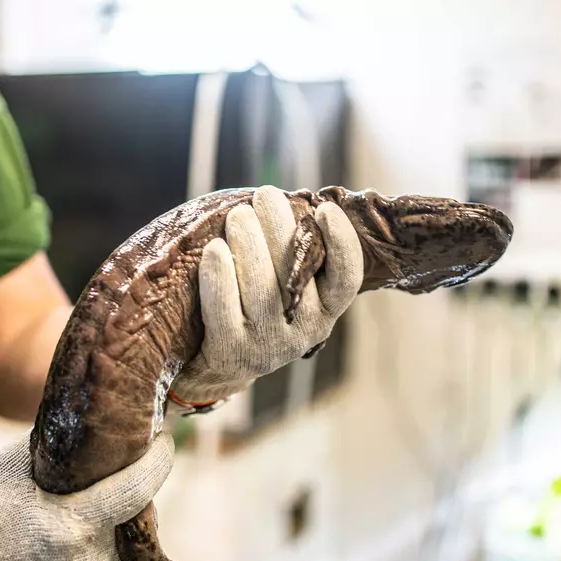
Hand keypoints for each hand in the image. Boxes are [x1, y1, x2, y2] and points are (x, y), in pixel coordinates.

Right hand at [0, 430, 174, 560]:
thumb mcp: (13, 468)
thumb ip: (58, 447)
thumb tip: (91, 418)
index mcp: (74, 523)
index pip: (138, 489)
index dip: (158, 462)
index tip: (164, 442)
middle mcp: (87, 560)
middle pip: (136, 516)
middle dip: (133, 490)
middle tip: (119, 469)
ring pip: (125, 544)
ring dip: (119, 522)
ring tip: (90, 504)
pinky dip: (104, 548)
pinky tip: (79, 533)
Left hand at [170, 185, 363, 404]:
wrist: (222, 365)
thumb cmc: (260, 308)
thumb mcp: (290, 289)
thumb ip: (296, 255)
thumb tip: (287, 201)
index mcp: (327, 310)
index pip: (346, 277)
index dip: (341, 242)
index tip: (325, 209)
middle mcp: (304, 330)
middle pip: (295, 271)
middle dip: (278, 225)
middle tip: (264, 195)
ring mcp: (268, 344)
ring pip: (260, 286)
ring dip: (248, 242)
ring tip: (238, 215)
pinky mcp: (231, 351)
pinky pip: (224, 307)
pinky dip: (219, 275)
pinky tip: (214, 249)